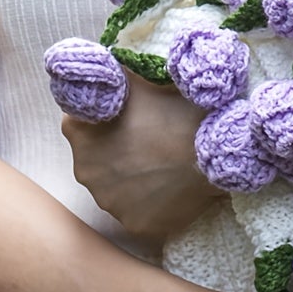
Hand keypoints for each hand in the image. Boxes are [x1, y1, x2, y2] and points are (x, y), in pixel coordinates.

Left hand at [62, 69, 225, 250]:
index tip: (132, 120)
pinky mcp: (135, 225)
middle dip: (119, 153)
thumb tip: (99, 67)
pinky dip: (152, 204)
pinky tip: (171, 189)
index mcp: (78, 131)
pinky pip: (140, 213)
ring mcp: (109, 202)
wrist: (214, 150)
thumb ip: (112, 76)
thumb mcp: (140, 79)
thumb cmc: (177, 109)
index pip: (83, 124)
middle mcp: (84, 169)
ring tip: (165, 167)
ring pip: (118, 189)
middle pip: (98, 160)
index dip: (108, 121)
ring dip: (134, 180)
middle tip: (153, 143)